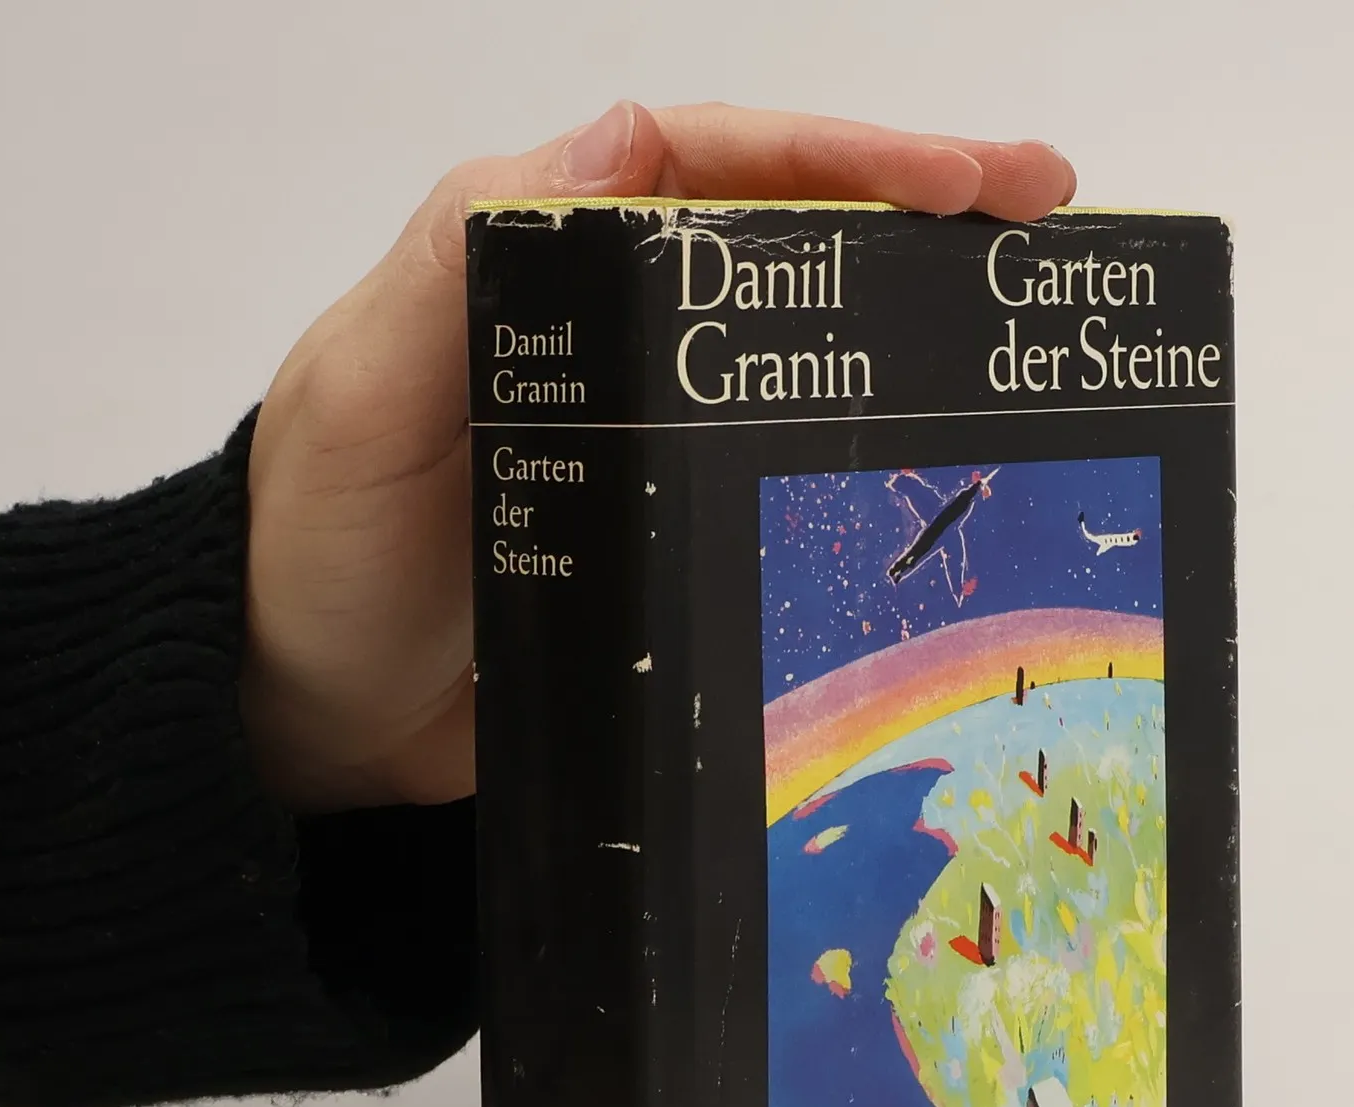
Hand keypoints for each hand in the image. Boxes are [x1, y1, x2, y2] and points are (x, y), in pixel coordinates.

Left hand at [241, 103, 1077, 810]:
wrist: (305, 721)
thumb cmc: (320, 551)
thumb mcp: (368, 391)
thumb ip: (469, 262)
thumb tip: (628, 138)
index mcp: (540, 257)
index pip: (714, 169)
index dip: (847, 157)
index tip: (965, 184)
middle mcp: (610, 333)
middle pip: (787, 247)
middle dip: (922, 222)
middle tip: (1048, 229)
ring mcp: (647, 438)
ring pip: (800, 360)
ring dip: (913, 336)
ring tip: (1026, 338)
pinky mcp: (666, 533)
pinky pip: (779, 475)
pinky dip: (865, 462)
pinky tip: (946, 473)